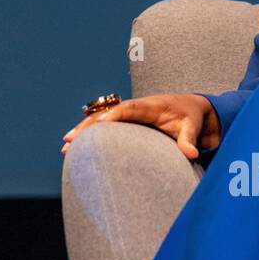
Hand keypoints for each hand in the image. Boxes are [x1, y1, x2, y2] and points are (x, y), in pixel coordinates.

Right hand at [62, 93, 218, 159]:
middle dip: (89, 125)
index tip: (99, 125)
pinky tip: (75, 146)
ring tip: (66, 144)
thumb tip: (192, 154)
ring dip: (84, 130)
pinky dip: (90, 133)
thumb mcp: (192, 127)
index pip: (129, 108)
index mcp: (151, 105)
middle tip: (70, 139)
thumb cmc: (191, 117)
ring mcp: (129, 113)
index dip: (113, 115)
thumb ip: (189, 139)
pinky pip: (105, 125)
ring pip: (101, 119)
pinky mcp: (126, 121)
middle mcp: (135, 107)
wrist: (190, 108)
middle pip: (107, 113)